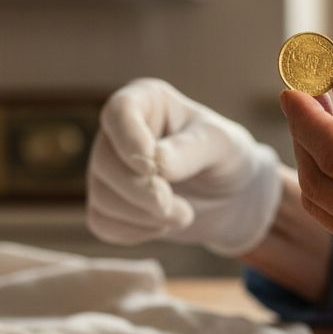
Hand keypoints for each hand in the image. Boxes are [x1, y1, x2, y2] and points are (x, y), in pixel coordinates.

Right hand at [87, 78, 285, 256]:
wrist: (229, 198)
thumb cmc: (226, 158)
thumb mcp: (221, 146)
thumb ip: (190, 149)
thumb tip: (155, 162)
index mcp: (146, 101)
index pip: (118, 112)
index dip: (129, 140)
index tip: (152, 166)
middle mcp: (119, 132)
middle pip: (105, 162)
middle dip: (142, 192)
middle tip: (179, 208)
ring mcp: (107, 169)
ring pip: (103, 197)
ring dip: (146, 216)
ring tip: (184, 214)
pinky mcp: (106, 203)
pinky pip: (103, 223)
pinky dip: (136, 232)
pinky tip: (162, 225)